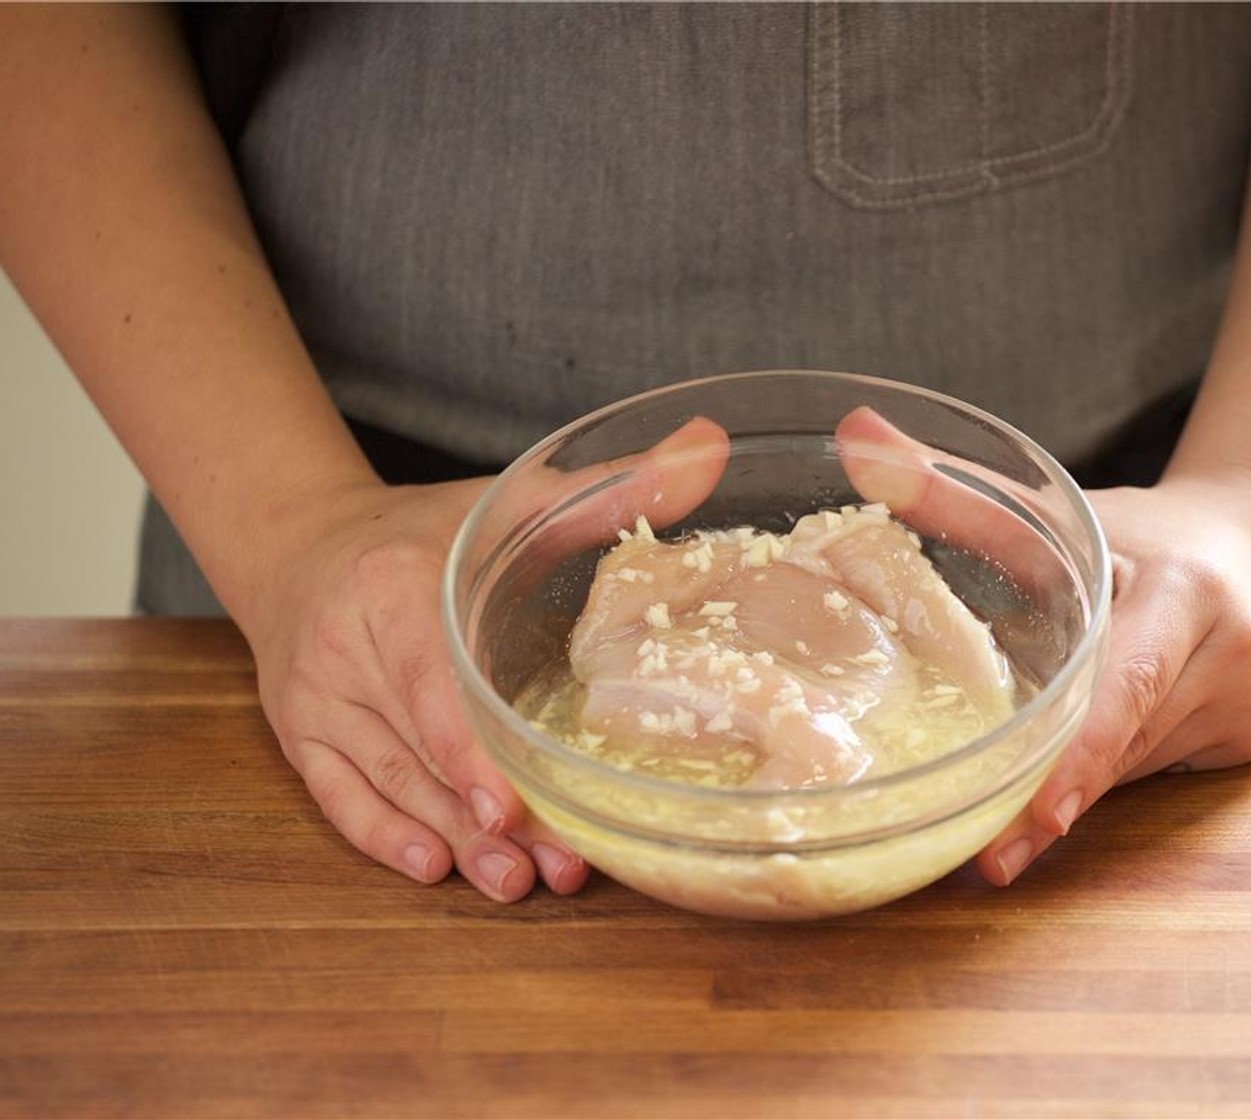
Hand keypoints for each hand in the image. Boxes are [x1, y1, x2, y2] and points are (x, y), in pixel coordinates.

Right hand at [239, 418, 729, 899]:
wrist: (298, 542)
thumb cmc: (418, 529)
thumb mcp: (502, 498)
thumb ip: (604, 485)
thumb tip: (707, 448)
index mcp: (393, 587)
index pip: (431, 684)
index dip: (470, 754)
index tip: (513, 806)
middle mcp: (345, 648)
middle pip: (419, 750)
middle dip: (484, 818)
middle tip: (550, 870)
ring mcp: (316, 698)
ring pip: (385, 784)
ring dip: (449, 840)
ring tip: (513, 882)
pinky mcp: (299, 732)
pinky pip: (336, 797)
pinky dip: (383, 838)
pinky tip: (435, 868)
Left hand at [976, 476, 1250, 884]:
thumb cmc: (1141, 528)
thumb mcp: (1055, 507)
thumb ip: (951, 487)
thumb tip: (852, 436)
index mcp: (1186, 593)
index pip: (1123, 693)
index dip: (1070, 766)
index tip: (1026, 829)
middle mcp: (1232, 655)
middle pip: (1121, 746)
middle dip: (1048, 803)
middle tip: (980, 862)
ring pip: (1136, 769)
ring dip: (1072, 790)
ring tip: (1002, 837)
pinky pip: (1160, 771)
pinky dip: (1108, 776)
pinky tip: (1072, 781)